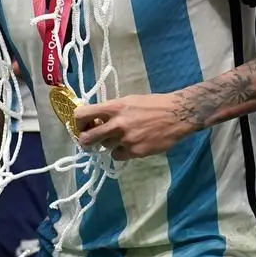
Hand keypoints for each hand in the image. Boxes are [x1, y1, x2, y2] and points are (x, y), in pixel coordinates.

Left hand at [74, 92, 197, 159]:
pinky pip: (118, 155)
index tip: (83, 125)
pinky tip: (130, 145)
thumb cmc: (152, 104)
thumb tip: (95, 120)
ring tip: (121, 137)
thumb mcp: (128, 101)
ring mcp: (126, 139)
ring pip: (104, 147)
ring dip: (109, 144)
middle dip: (85, 141)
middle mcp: (116, 123)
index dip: (78, 122)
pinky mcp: (136, 151)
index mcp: (113, 107)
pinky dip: (121, 152)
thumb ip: (111, 111)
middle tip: (89, 140)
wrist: (177, 115)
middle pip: (87, 138)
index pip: (82, 114)